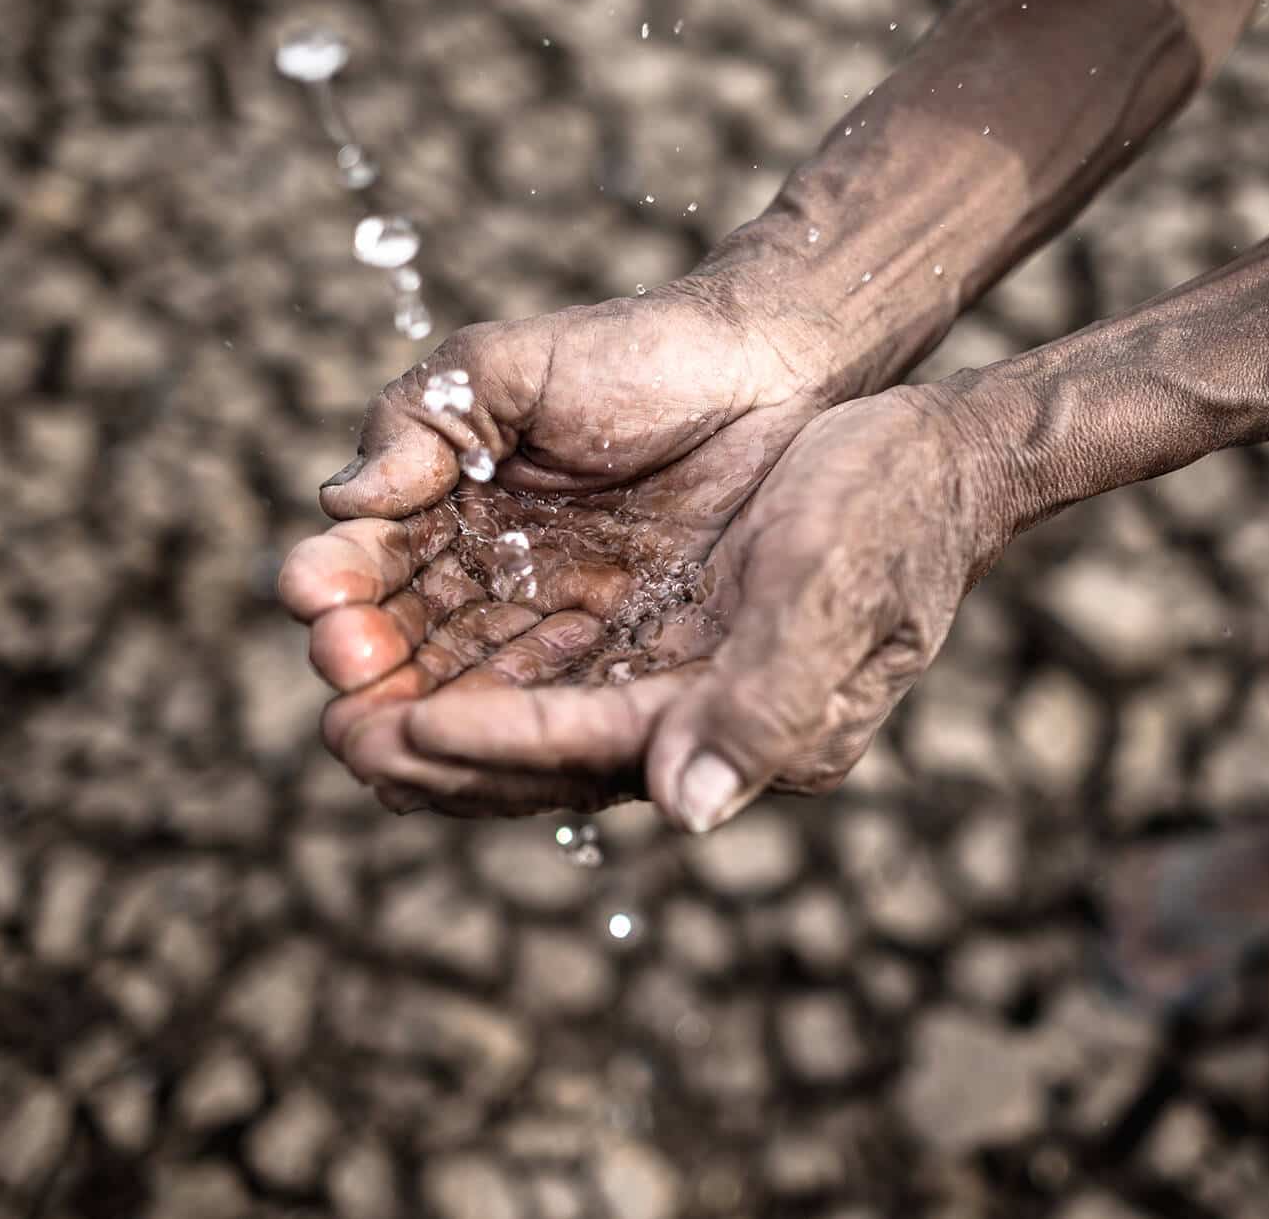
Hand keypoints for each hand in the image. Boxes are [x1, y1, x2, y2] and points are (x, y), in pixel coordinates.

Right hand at [278, 276, 845, 811]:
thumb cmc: (639, 355)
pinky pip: (572, 718)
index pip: (375, 568)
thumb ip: (422, 425)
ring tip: (386, 741)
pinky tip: (482, 752)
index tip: (314, 596)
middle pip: (412, 654)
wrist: (773, 373)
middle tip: (342, 682)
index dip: (339, 586)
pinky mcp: (637, 669)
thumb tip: (341, 500)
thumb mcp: (508, 370)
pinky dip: (521, 744)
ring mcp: (567, 634)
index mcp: (452, 518)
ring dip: (427, 726)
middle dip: (367, 673)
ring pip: (478, 701)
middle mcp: (498, 589)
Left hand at [347, 384, 1011, 828]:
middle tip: (339, 734)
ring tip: (349, 696)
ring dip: (439, 707)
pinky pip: (550, 665)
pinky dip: (478, 661)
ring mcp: (675, 674)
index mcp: (742, 724)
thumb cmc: (891, 515)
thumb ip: (763, 708)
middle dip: (440, 748)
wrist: (928, 457)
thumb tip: (683, 812)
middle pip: (543, 753)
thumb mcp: (835, 596)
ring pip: (532, 712)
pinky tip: (417, 647)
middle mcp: (697, 718)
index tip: (401, 729)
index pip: (592, 748)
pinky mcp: (661, 629)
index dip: (495, 742)